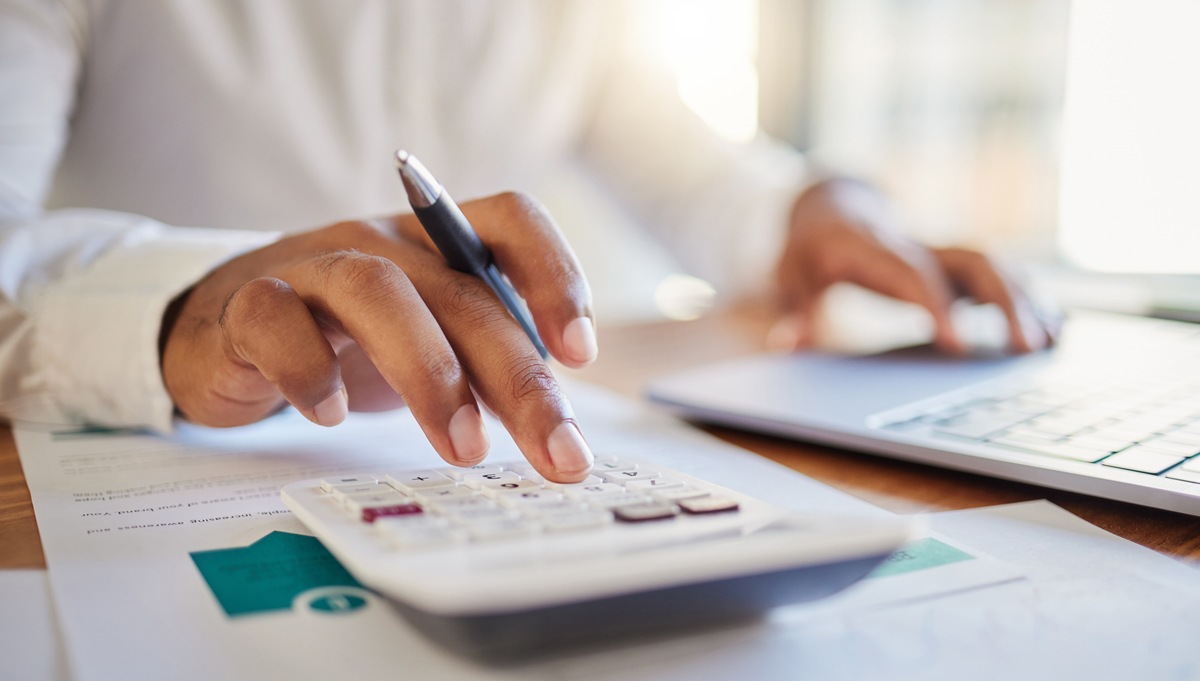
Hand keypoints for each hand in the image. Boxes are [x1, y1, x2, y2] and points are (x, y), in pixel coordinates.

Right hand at [160, 192, 598, 481]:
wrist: (223, 329)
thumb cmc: (346, 339)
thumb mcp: (429, 342)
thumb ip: (486, 366)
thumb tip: (557, 427)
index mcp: (438, 242)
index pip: (510, 221)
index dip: (555, 274)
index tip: (580, 354)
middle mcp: (382, 242)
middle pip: (461, 291)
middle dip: (518, 377)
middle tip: (556, 451)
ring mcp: (313, 265)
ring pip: (377, 292)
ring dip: (430, 373)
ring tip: (463, 448)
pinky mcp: (247, 304)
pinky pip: (276, 321)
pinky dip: (310, 370)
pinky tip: (331, 415)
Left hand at [772, 179, 1056, 352]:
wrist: (830, 205)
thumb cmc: (809, 248)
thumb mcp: (790, 274)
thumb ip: (795, 308)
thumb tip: (785, 344)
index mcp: (876, 248)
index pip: (915, 274)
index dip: (939, 306)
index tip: (959, 346)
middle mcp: (918, 244)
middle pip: (973, 261)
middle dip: (1004, 302)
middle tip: (1027, 349)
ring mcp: (940, 249)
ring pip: (994, 265)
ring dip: (1026, 301)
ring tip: (1052, 344)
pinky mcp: (952, 261)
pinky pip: (998, 273)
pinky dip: (1028, 297)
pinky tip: (1056, 328)